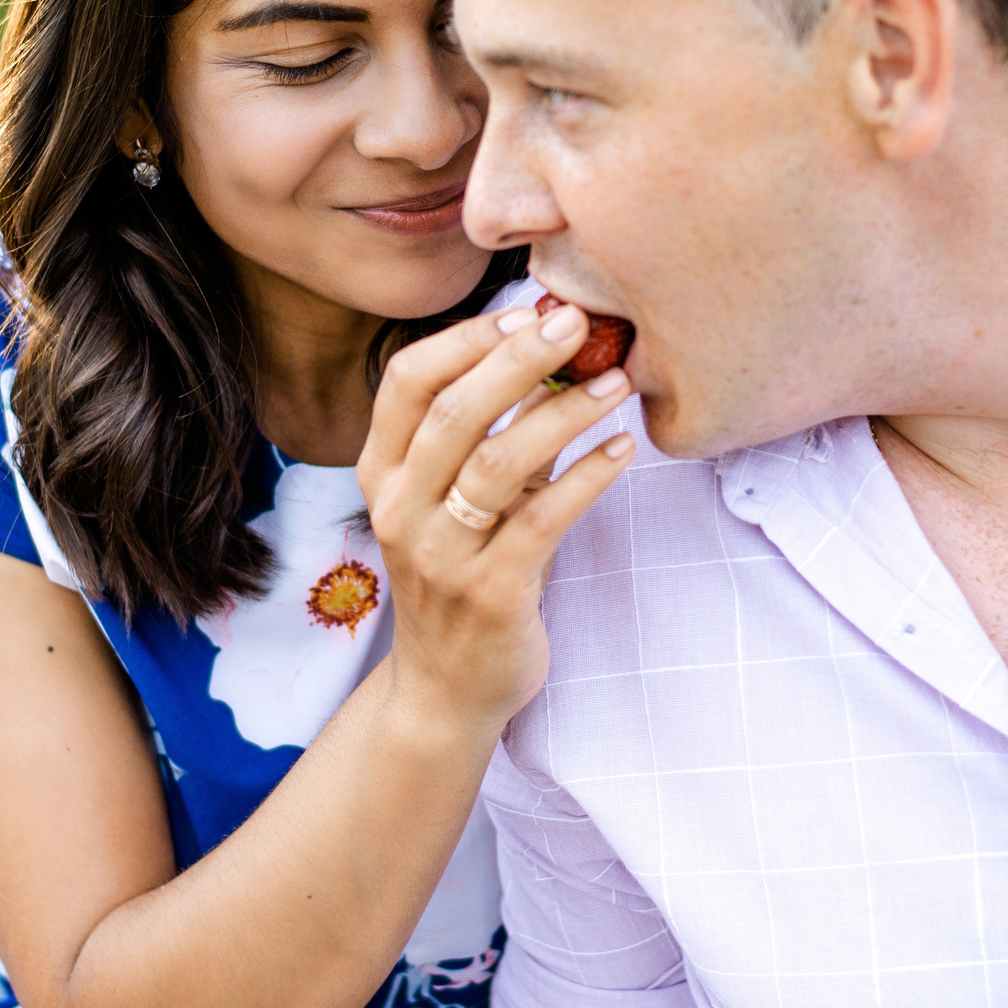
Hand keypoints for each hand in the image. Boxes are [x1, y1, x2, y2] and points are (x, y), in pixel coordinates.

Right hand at [359, 300, 637, 735]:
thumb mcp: (458, 500)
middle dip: (520, 359)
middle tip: (577, 325)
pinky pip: (544, 520)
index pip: (407, 383)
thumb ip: (492, 433)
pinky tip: (623, 449)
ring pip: (498, 462)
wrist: (447, 691)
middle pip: (454, 412)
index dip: (466, 340)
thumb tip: (549, 352)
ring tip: (616, 383)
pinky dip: (589, 476)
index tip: (524, 316)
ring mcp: (440, 556)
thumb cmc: (461, 575)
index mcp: (383, 474)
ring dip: (564, 413)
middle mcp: (400, 510)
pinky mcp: (490, 594)